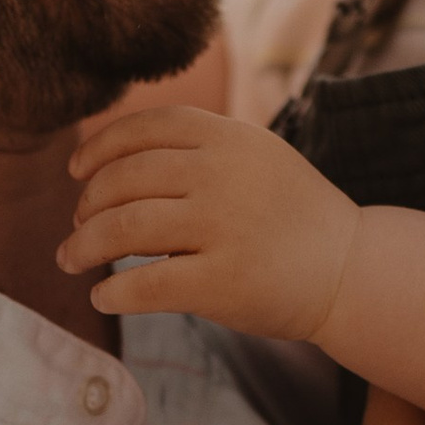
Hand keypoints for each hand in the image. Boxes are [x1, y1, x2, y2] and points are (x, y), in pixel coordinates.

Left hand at [59, 105, 358, 342]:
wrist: (352, 269)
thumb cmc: (292, 218)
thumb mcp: (255, 158)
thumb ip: (199, 150)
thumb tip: (111, 162)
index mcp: (229, 138)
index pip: (146, 128)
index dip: (100, 147)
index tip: (76, 172)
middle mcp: (223, 174)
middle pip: (124, 180)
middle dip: (87, 206)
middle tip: (76, 229)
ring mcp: (223, 227)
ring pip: (123, 229)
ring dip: (84, 247)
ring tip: (72, 261)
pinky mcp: (223, 281)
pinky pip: (145, 285)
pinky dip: (113, 292)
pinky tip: (104, 297)